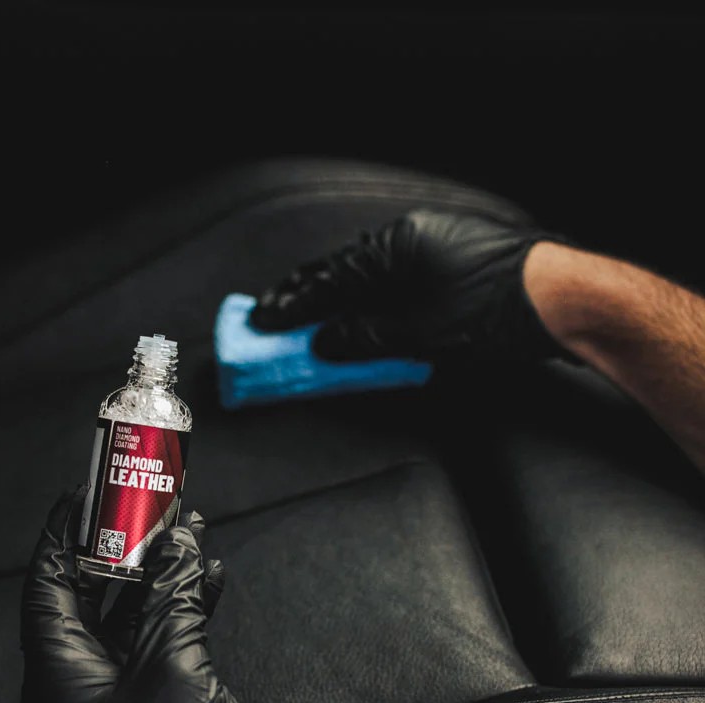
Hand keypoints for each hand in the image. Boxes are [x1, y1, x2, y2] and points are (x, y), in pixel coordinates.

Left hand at [20, 490, 281, 702]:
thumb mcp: (172, 665)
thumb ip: (172, 596)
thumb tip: (177, 544)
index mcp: (59, 673)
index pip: (47, 584)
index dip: (63, 534)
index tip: (81, 496)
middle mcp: (76, 682)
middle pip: (88, 593)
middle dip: (121, 547)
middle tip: (144, 506)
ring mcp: (111, 694)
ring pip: (127, 614)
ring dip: (159, 574)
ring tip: (187, 532)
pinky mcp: (145, 702)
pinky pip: (153, 640)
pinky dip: (178, 608)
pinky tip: (207, 580)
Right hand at [251, 209, 568, 363]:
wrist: (563, 303)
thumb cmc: (494, 314)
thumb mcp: (418, 334)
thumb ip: (363, 338)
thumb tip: (325, 342)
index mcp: (396, 246)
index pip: (330, 279)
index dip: (292, 304)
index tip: (262, 319)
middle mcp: (412, 238)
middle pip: (345, 268)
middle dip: (307, 293)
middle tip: (272, 312)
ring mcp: (434, 246)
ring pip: (369, 272)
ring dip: (337, 295)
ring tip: (308, 315)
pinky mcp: (453, 262)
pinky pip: (394, 278)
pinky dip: (369, 296)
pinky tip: (360, 310)